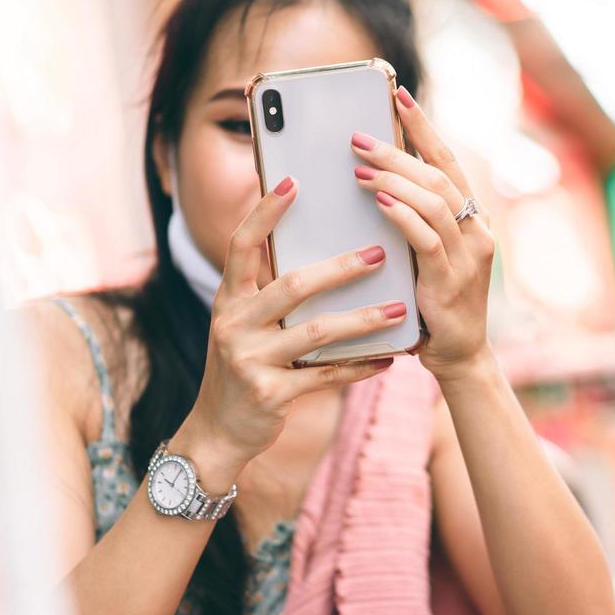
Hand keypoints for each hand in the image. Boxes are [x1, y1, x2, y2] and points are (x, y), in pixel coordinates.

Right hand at [184, 176, 407, 464]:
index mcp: (228, 300)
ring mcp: (250, 361)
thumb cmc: (242, 368)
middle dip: (339, 269)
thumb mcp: (243, 326)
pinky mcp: (271, 395)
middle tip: (378, 254)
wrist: (217, 431)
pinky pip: (325, 376)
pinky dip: (360, 366)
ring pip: (315, 332)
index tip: (294, 183)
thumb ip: (268, 294)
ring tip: (397, 309)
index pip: (242, 245)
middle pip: (291, 286)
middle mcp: (233, 325)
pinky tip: (390, 358)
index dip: (265, 212)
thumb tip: (322, 254)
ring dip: (361, 320)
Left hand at [351, 86, 495, 380]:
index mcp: (471, 219)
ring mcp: (468, 256)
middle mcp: (476, 231)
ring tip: (359, 166)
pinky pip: (426, 238)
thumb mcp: (423, 254)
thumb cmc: (431, 302)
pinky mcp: (450, 281)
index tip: (399, 95)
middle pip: (438, 175)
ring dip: (394, 178)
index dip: (424, 127)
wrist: (456, 356)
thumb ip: (410, 220)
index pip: (446, 162)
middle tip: (358, 135)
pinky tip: (379, 202)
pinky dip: (402, 215)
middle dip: (397, 149)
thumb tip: (371, 179)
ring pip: (433, 201)